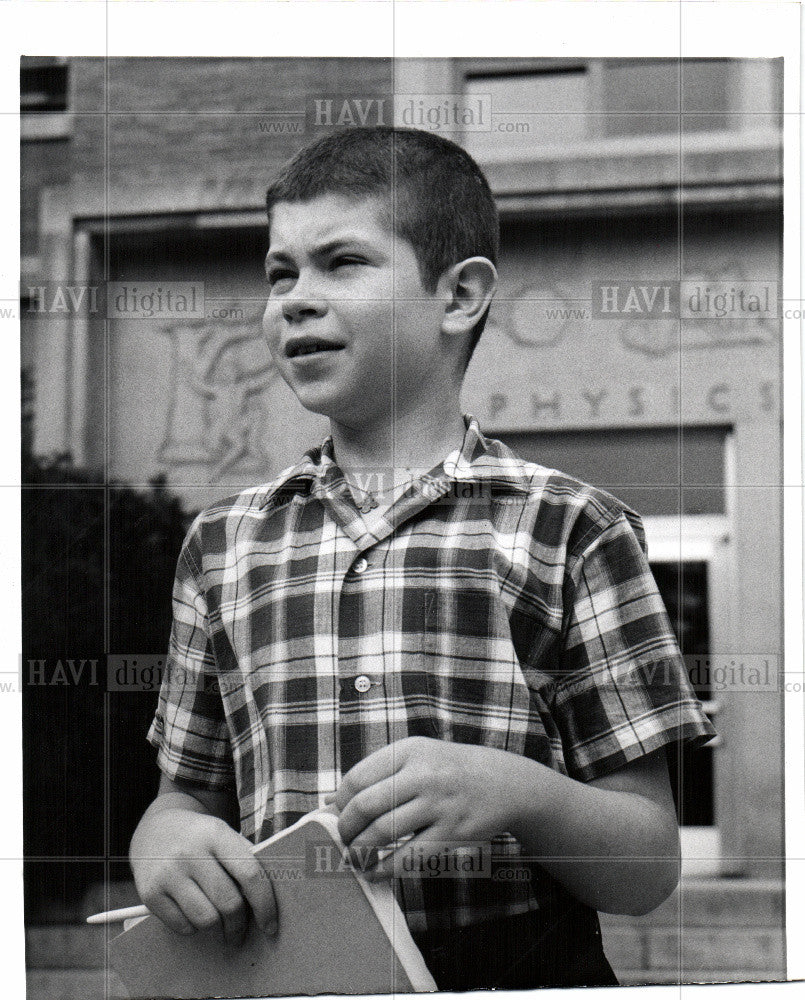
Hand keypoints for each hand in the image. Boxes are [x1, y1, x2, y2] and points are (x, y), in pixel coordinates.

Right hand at [130, 807, 277, 946]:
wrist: (155, 828)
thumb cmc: (200, 838)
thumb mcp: (223, 835)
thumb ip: (243, 860)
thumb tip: (267, 901)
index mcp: (216, 834)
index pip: (249, 873)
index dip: (265, 903)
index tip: (270, 925)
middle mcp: (190, 852)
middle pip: (228, 903)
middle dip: (239, 925)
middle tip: (240, 932)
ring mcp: (168, 873)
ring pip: (205, 919)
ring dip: (217, 929)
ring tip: (219, 925)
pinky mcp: (150, 892)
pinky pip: (181, 926)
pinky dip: (193, 928)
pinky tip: (194, 916)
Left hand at [332, 736, 518, 878]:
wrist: (502, 782)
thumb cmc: (448, 770)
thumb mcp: (415, 758)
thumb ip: (374, 776)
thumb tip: (328, 802)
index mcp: (408, 751)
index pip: (357, 778)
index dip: (340, 803)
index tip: (337, 817)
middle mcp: (422, 774)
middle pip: (365, 805)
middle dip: (346, 829)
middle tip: (343, 840)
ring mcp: (438, 804)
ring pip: (382, 833)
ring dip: (360, 851)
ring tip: (355, 858)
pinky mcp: (451, 832)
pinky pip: (408, 857)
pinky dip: (385, 869)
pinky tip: (375, 873)